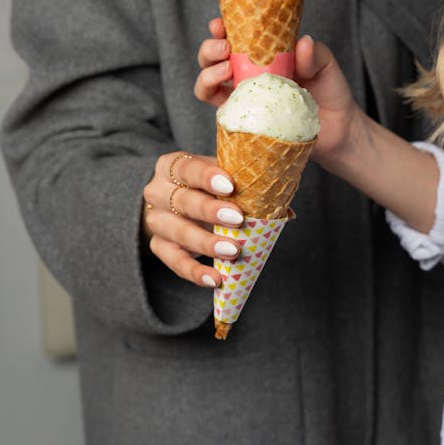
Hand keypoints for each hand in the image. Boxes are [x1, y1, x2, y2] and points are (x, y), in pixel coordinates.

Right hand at [142, 151, 243, 287]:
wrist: (172, 203)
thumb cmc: (205, 187)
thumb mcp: (220, 178)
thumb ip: (245, 187)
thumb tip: (287, 211)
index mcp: (173, 166)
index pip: (187, 168)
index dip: (207, 176)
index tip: (230, 186)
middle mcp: (158, 191)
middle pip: (182, 201)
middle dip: (210, 211)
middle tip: (238, 219)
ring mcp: (156, 220)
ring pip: (178, 232)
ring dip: (206, 243)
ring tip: (233, 251)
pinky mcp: (158, 246)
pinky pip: (174, 261)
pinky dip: (194, 272)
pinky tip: (214, 279)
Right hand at [195, 20, 366, 175]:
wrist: (339, 129)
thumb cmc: (330, 91)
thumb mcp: (325, 64)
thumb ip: (313, 52)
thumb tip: (302, 43)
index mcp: (262, 54)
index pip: (233, 36)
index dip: (220, 28)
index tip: (220, 24)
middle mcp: (246, 74)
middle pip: (212, 58)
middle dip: (209, 49)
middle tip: (225, 47)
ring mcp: (243, 99)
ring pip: (207, 84)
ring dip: (207, 74)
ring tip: (225, 69)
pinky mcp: (243, 122)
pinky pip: (219, 111)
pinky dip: (215, 99)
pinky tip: (229, 94)